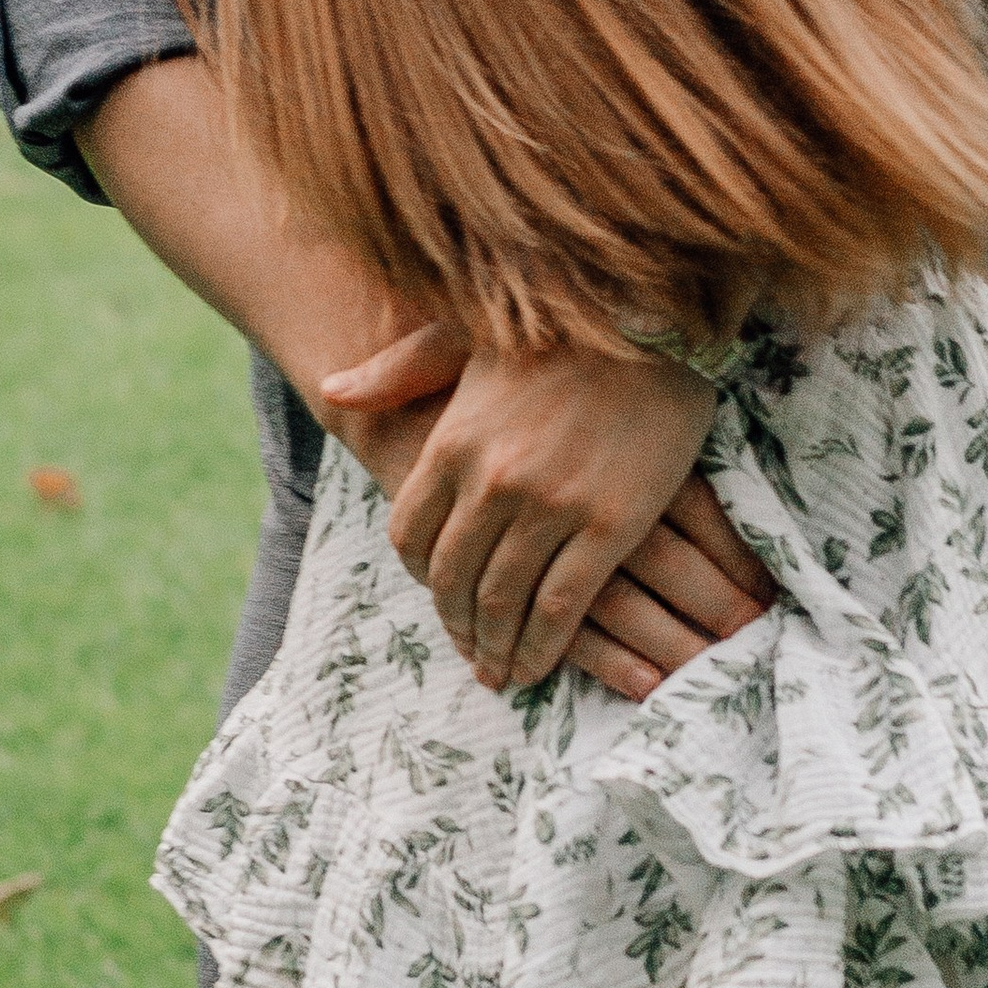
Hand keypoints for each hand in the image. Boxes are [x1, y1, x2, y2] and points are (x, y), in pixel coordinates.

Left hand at [323, 325, 774, 696]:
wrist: (656, 316)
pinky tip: (537, 665)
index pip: (410, 535)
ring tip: (499, 672)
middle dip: (455, 623)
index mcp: (453, 441)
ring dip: (495, 646)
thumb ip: (398, 370)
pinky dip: (543, 647)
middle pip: (452, 578)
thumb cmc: (562, 322)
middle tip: (469, 652)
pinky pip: (562, 607)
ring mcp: (551, 507)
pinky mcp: (610, 525)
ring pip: (503, 601)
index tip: (436, 594)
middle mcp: (492, 481)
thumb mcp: (463, 333)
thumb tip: (332, 390)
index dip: (419, 576)